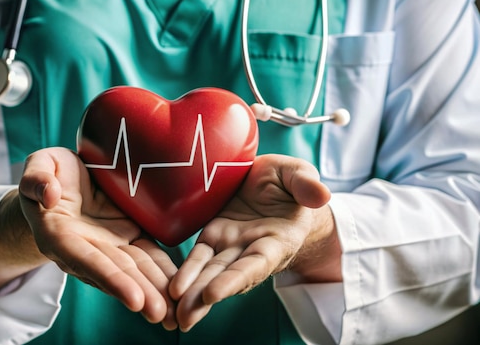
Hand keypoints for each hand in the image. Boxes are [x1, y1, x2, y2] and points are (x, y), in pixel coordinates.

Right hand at [17, 147, 177, 328]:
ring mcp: (109, 246)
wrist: (65, 181)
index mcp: (58, 234)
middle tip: (162, 314)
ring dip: (154, 292)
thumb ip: (37, 178)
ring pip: (135, 270)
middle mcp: (85, 248)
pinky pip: (149, 256)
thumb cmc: (49, 172)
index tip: (132, 298)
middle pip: (115, 272)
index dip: (109, 278)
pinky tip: (182, 292)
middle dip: (139, 293)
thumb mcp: (38, 165)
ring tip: (175, 314)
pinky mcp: (129, 237)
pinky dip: (164, 274)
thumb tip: (50, 196)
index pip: (85, 259)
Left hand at [168, 154, 339, 331]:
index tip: (215, 294)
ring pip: (210, 272)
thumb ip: (306, 184)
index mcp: (277, 239)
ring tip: (171, 313)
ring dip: (192, 293)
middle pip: (228, 276)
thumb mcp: (298, 173)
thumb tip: (322, 194)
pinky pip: (199, 257)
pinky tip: (170, 290)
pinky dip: (186, 273)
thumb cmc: (290, 181)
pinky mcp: (214, 236)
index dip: (236, 279)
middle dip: (206, 297)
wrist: (273, 182)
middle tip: (184, 317)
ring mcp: (231, 245)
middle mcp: (252, 249)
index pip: (256, 263)